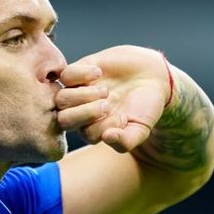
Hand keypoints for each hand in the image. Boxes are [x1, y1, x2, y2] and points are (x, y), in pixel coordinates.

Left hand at [55, 45, 171, 152]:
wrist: (152, 76)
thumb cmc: (146, 106)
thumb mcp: (141, 129)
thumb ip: (126, 141)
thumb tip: (107, 138)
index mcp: (94, 130)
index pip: (86, 134)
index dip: (103, 127)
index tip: (122, 117)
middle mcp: (81, 113)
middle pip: (64, 120)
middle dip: (85, 113)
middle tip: (108, 104)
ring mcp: (78, 92)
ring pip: (61, 99)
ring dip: (82, 95)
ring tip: (105, 90)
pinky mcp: (78, 72)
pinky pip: (65, 75)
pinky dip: (80, 74)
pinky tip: (99, 72)